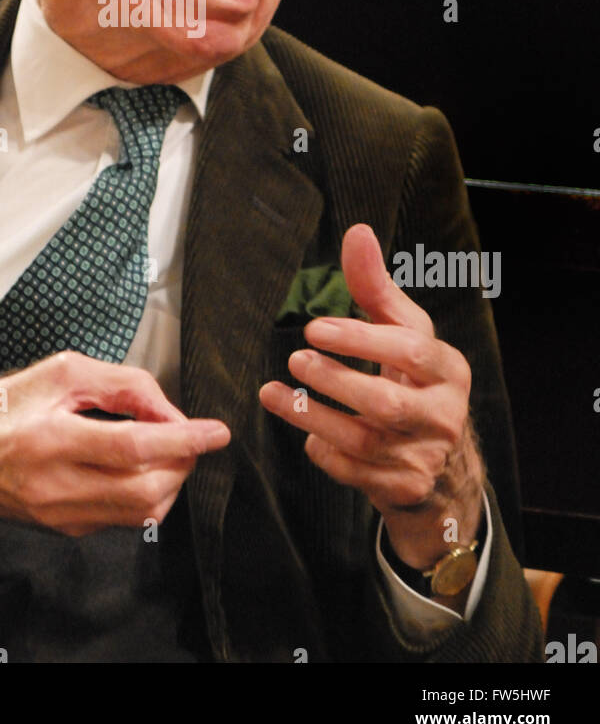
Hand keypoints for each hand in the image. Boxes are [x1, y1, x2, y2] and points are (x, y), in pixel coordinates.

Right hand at [0, 351, 230, 536]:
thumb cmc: (0, 409)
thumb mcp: (58, 372)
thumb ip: (119, 384)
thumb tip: (167, 409)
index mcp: (50, 441)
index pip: (134, 447)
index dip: (183, 439)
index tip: (216, 431)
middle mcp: (57, 487)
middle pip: (146, 489)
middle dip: (183, 463)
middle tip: (192, 437)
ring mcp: (62, 516)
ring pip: (142, 511)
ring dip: (171, 481)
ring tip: (169, 449)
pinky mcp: (67, 530)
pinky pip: (124, 519)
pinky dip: (147, 494)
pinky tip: (142, 467)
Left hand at [259, 224, 483, 572]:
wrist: (445, 471)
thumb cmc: (415, 382)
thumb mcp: (404, 334)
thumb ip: (376, 287)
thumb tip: (357, 233)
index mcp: (449, 369)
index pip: (411, 349)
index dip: (361, 338)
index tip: (316, 328)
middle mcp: (444, 415)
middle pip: (385, 401)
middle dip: (335, 380)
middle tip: (295, 359)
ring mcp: (424, 458)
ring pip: (363, 441)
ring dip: (313, 416)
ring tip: (275, 393)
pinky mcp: (403, 490)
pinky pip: (354, 473)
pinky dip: (325, 454)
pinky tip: (306, 435)